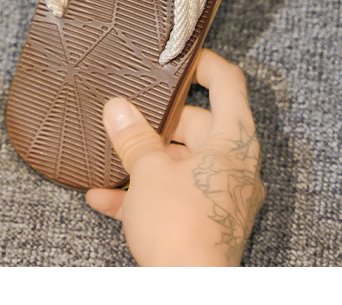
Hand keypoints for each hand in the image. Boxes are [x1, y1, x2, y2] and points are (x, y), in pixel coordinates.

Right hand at [86, 49, 264, 265]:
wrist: (189, 293)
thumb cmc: (180, 227)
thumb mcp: (148, 171)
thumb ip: (133, 136)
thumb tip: (118, 108)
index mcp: (234, 142)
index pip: (228, 84)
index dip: (204, 64)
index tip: (179, 59)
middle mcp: (236, 166)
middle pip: (201, 125)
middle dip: (160, 123)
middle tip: (128, 115)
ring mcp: (225, 196)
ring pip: (185, 162)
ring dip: (147, 160)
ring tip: (111, 157)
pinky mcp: (210, 223)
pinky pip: (177, 196)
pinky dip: (146, 193)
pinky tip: (105, 197)